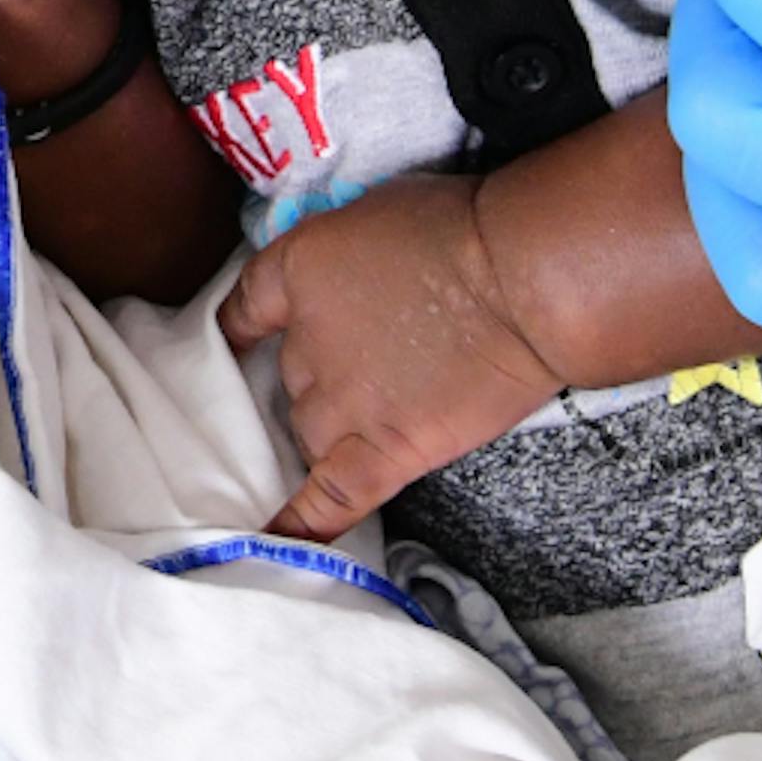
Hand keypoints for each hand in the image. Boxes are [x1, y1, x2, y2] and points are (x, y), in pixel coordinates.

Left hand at [221, 173, 563, 541]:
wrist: (521, 281)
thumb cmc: (462, 228)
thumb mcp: (377, 213)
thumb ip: (347, 258)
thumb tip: (357, 284)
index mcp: (296, 272)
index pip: (246, 309)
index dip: (244, 331)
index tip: (240, 344)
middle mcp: (302, 345)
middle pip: (287, 376)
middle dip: (317, 374)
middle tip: (370, 365)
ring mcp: (339, 405)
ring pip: (308, 431)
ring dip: (330, 427)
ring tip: (379, 416)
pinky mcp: (382, 452)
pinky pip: (331, 500)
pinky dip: (303, 526)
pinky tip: (279, 546)